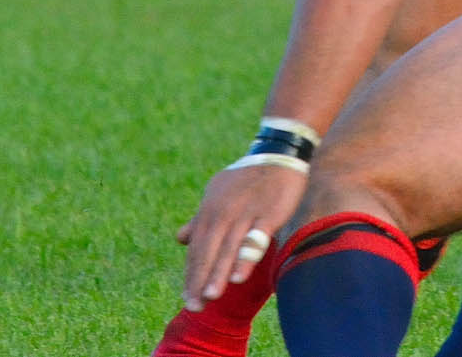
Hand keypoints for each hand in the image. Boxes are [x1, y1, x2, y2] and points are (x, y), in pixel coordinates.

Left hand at [178, 161, 307, 311]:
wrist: (280, 154)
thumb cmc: (247, 178)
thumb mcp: (218, 193)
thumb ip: (201, 218)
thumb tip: (181, 238)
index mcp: (209, 210)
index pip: (197, 249)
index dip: (191, 274)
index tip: (187, 298)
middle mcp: (223, 213)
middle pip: (208, 252)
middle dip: (200, 280)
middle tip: (195, 307)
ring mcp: (245, 213)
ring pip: (228, 249)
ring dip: (219, 273)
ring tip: (211, 297)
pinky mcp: (267, 214)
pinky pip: (254, 239)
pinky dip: (245, 258)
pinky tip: (239, 277)